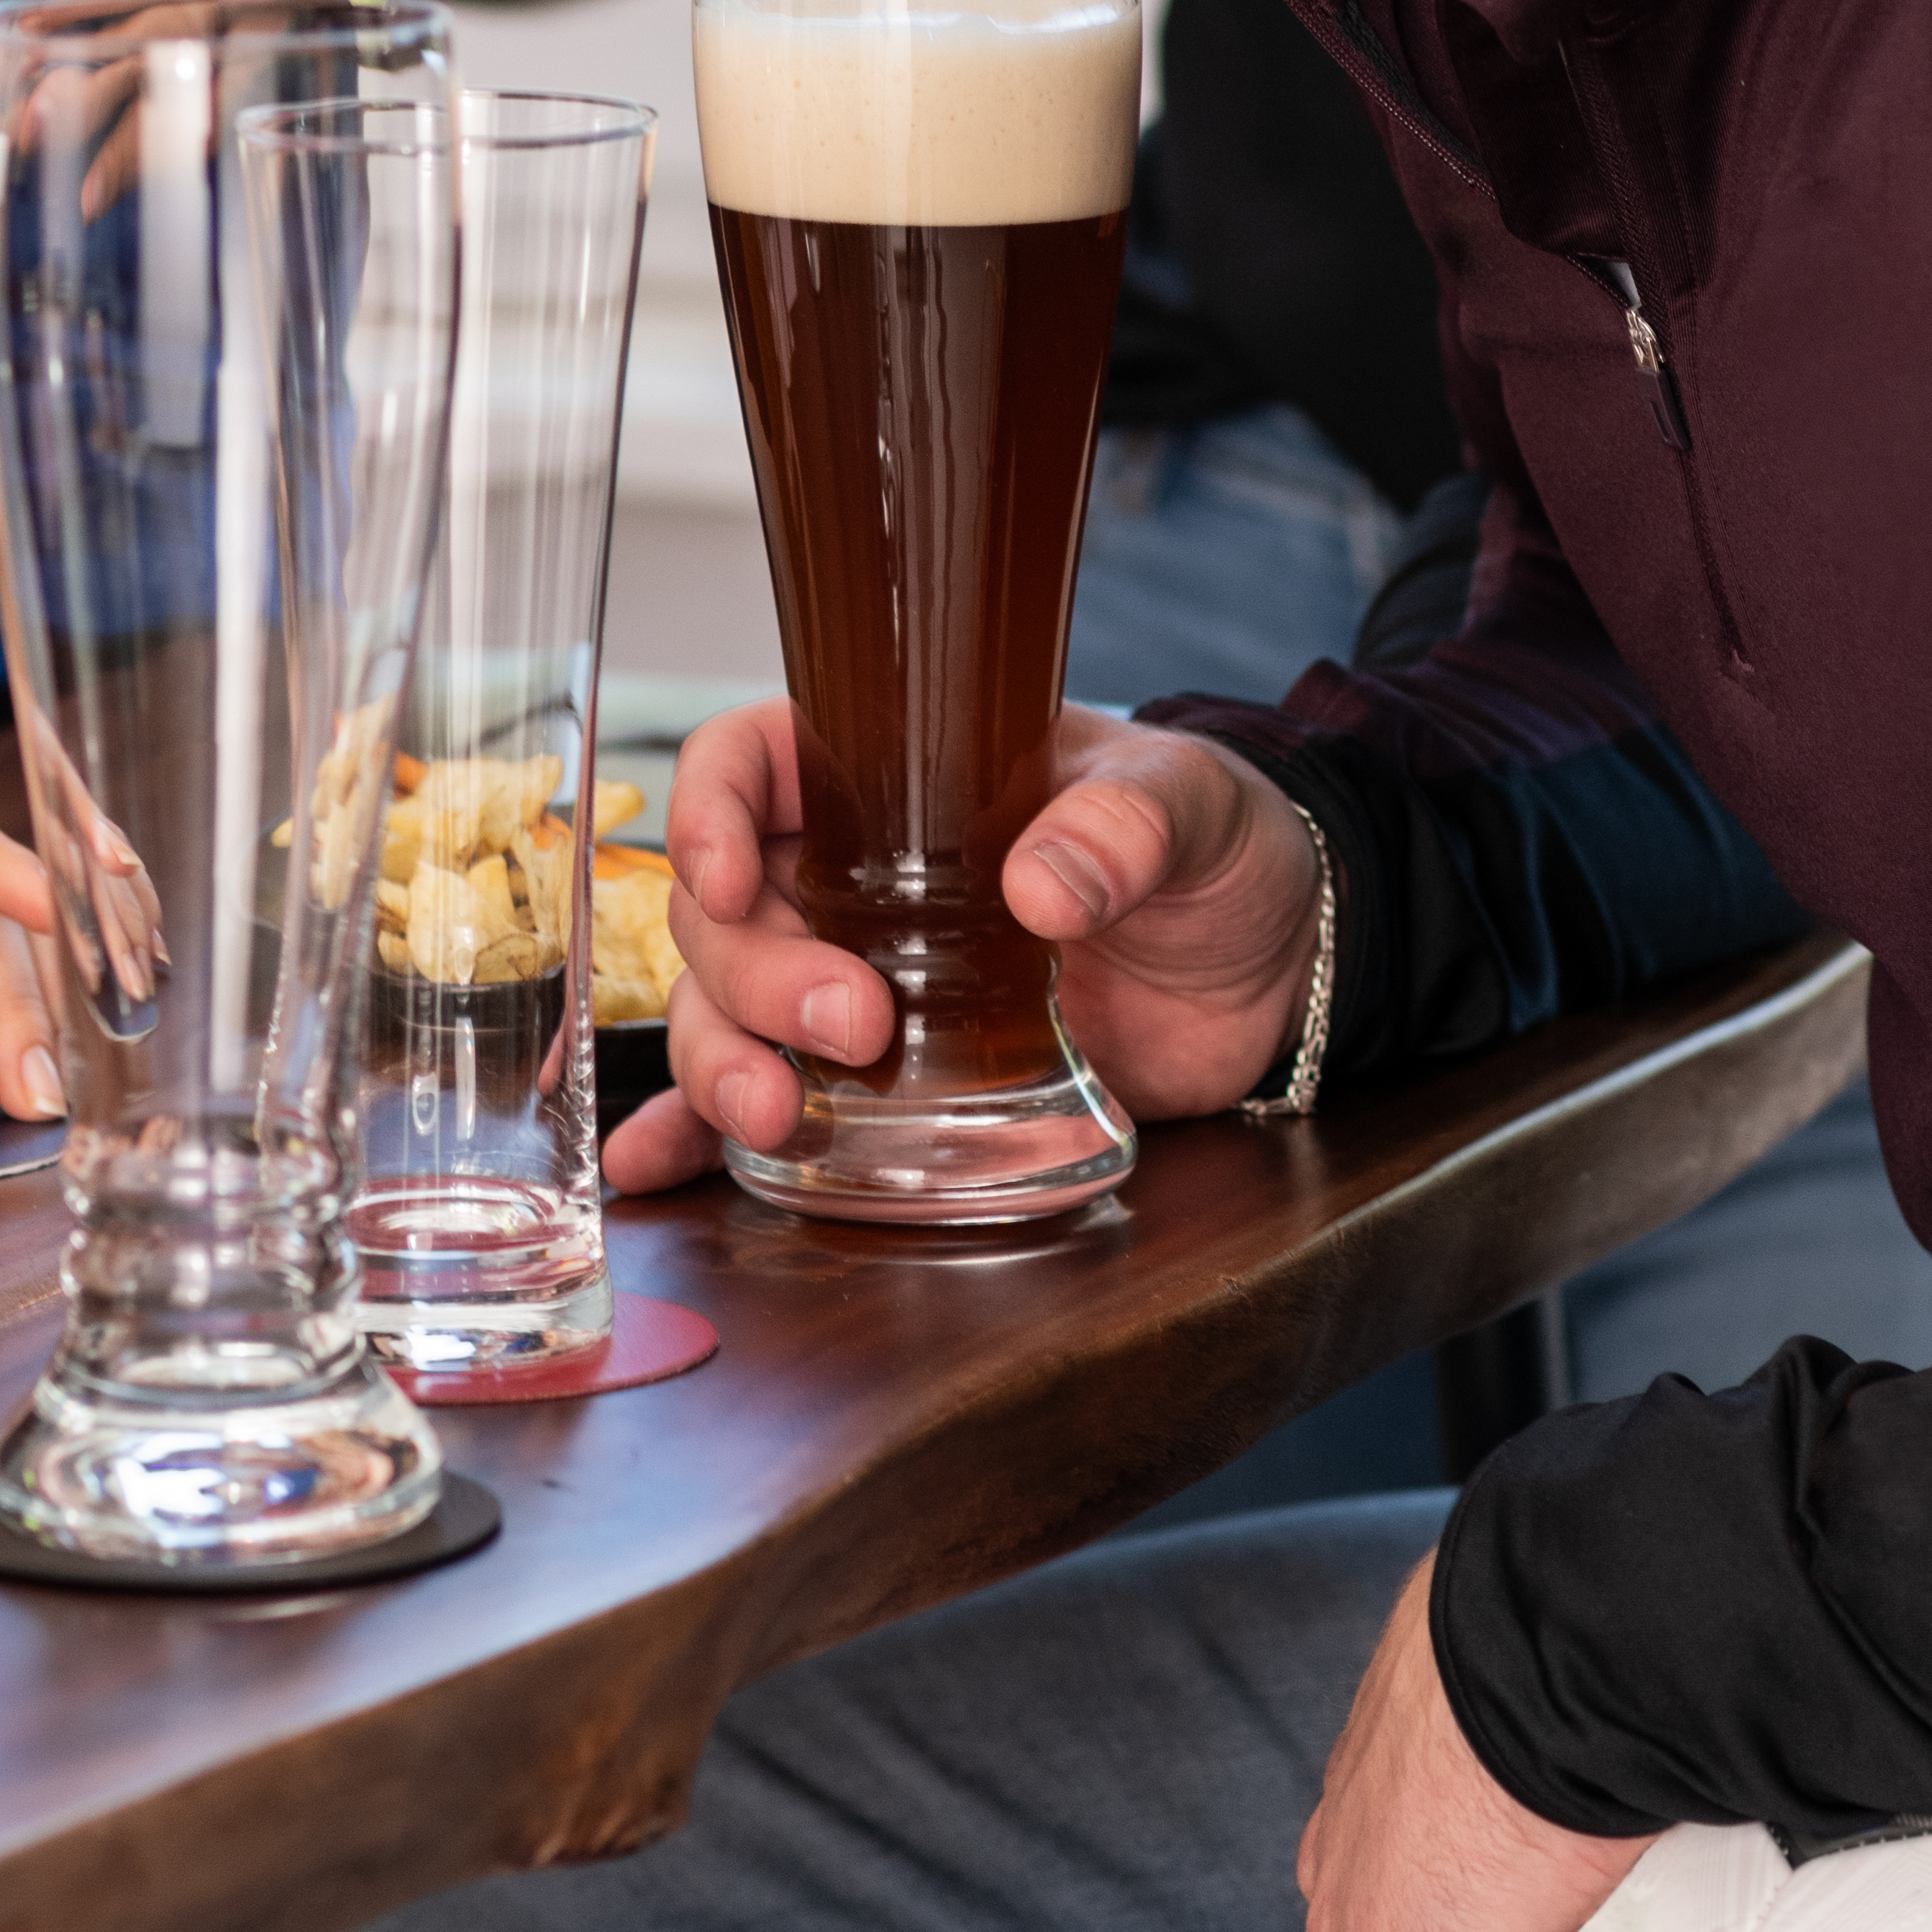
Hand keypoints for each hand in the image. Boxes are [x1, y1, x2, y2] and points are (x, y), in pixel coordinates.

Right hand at [599, 698, 1330, 1192]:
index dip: (708, 810)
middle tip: (851, 1022)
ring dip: (721, 1061)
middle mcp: (850, 878)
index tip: (727, 878)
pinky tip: (662, 1169)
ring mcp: (862, 980)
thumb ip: (1125, 829)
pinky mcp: (890, 1080)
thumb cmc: (1212, 846)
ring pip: (723, 1009)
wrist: (1269, 966)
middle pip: (724, 911)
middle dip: (753, 973)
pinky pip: (768, 1099)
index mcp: (894, 776)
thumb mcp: (1188, 810)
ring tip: (775, 1113)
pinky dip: (699, 1136)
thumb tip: (1043, 882)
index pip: (749, 761)